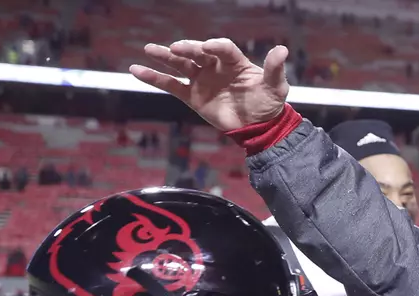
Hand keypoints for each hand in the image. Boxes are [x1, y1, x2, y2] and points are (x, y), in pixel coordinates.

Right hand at [130, 38, 287, 131]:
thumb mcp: (276, 87)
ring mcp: (201, 80)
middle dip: (187, 48)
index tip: (207, 47)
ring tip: (149, 49)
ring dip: (165, 57)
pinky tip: (136, 70)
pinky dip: (153, 78)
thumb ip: (275, 69)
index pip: (222, 48)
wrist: (259, 127)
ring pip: (180, 64)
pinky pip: (171, 85)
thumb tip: (282, 50)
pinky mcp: (192, 96)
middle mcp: (215, 66)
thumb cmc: (269, 103)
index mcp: (234, 61)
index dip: (215, 46)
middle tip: (176, 47)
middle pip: (197, 52)